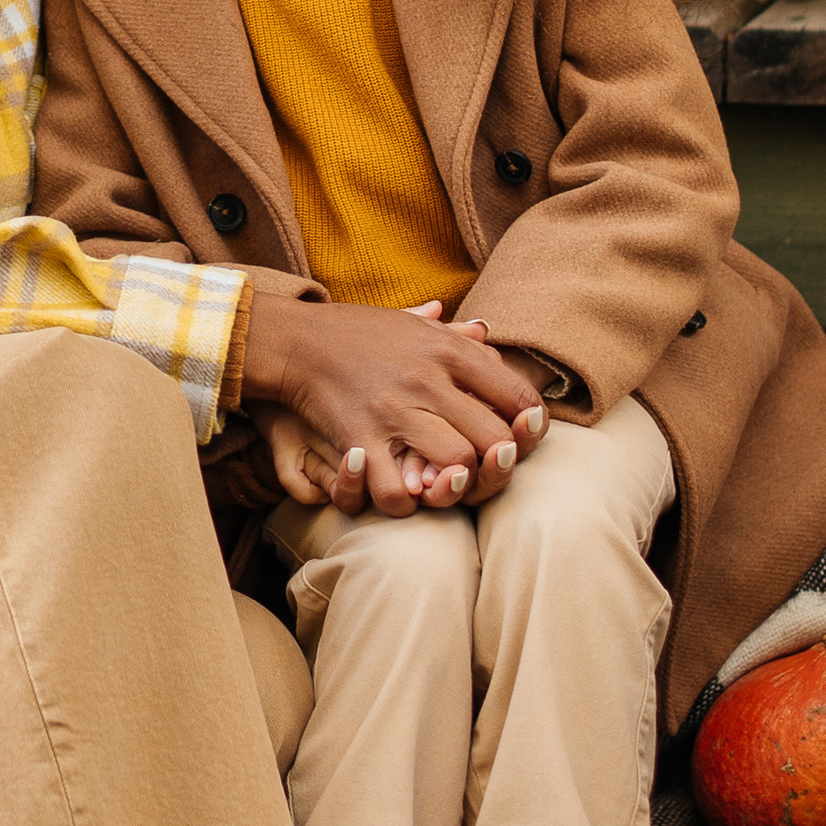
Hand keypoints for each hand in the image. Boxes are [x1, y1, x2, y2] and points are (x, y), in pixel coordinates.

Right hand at [243, 290, 550, 520]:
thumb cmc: (357, 332)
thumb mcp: (410, 323)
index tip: (521, 433)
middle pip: (495, 439)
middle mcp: (426, 381)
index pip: (516, 393)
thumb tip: (486, 332)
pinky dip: (404, 502)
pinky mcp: (358, 440)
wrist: (294, 340)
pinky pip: (396, 492)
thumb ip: (451, 333)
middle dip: (499, 462)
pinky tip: (402, 492)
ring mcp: (392, 413)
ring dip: (456, 483)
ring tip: (446, 483)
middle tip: (486, 469)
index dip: (531, 422)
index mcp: (446, 350)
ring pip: (456, 466)